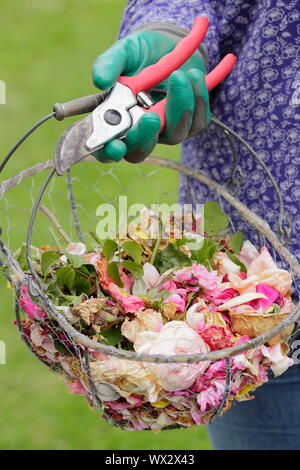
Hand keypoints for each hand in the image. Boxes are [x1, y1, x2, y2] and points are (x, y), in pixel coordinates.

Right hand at [92, 30, 210, 163]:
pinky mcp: (191, 125)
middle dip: (145, 136)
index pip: (108, 148)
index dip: (109, 153)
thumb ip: (110, 64)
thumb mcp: (125, 52)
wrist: (171, 44)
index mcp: (116, 119)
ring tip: (179, 75)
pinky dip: (198, 99)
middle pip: (139, 151)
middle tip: (150, 118)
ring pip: (174, 135)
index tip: (116, 147)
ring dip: (179, 106)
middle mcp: (139, 131)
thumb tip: (100, 80)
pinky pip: (197, 122)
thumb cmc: (142, 53)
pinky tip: (194, 76)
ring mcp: (166, 132)